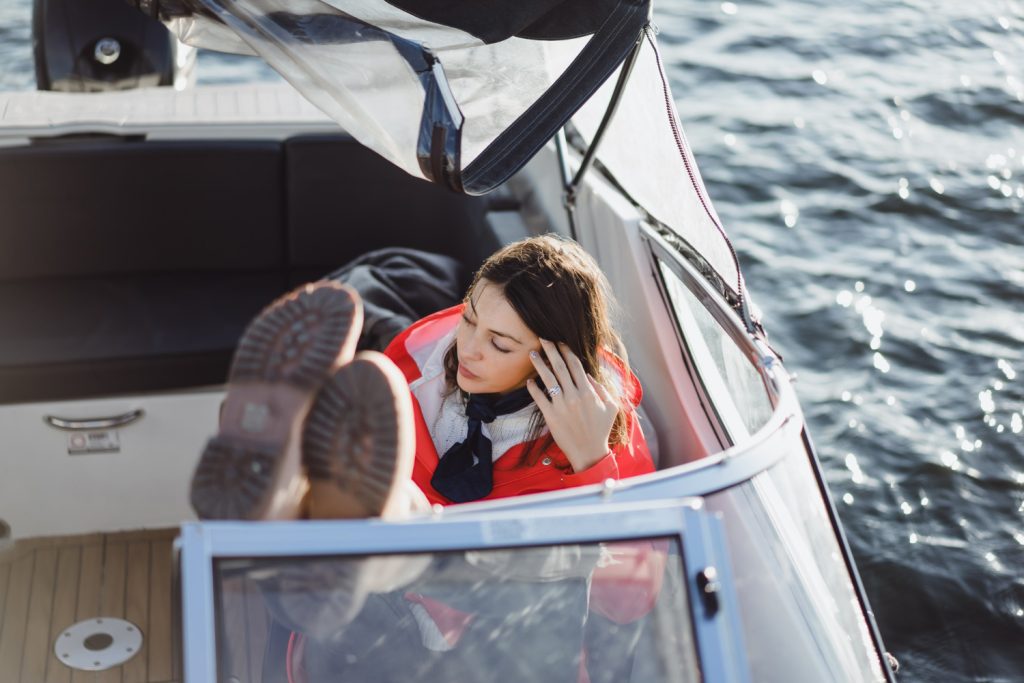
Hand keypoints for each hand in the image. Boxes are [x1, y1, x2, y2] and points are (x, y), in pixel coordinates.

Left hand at [526, 339, 616, 471]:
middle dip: (551, 350)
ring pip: (548, 379)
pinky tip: (529, 381)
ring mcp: (561, 406)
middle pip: (560, 367)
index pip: (575, 365)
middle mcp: (574, 396)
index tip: (560, 341)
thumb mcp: (611, 407)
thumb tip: (588, 376)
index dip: (566, 351)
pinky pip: (539, 398)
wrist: (589, 452)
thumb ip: (602, 389)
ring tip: (532, 353)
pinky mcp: (551, 416)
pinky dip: (533, 388)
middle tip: (543, 338)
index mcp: (588, 392)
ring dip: (539, 364)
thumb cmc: (601, 429)